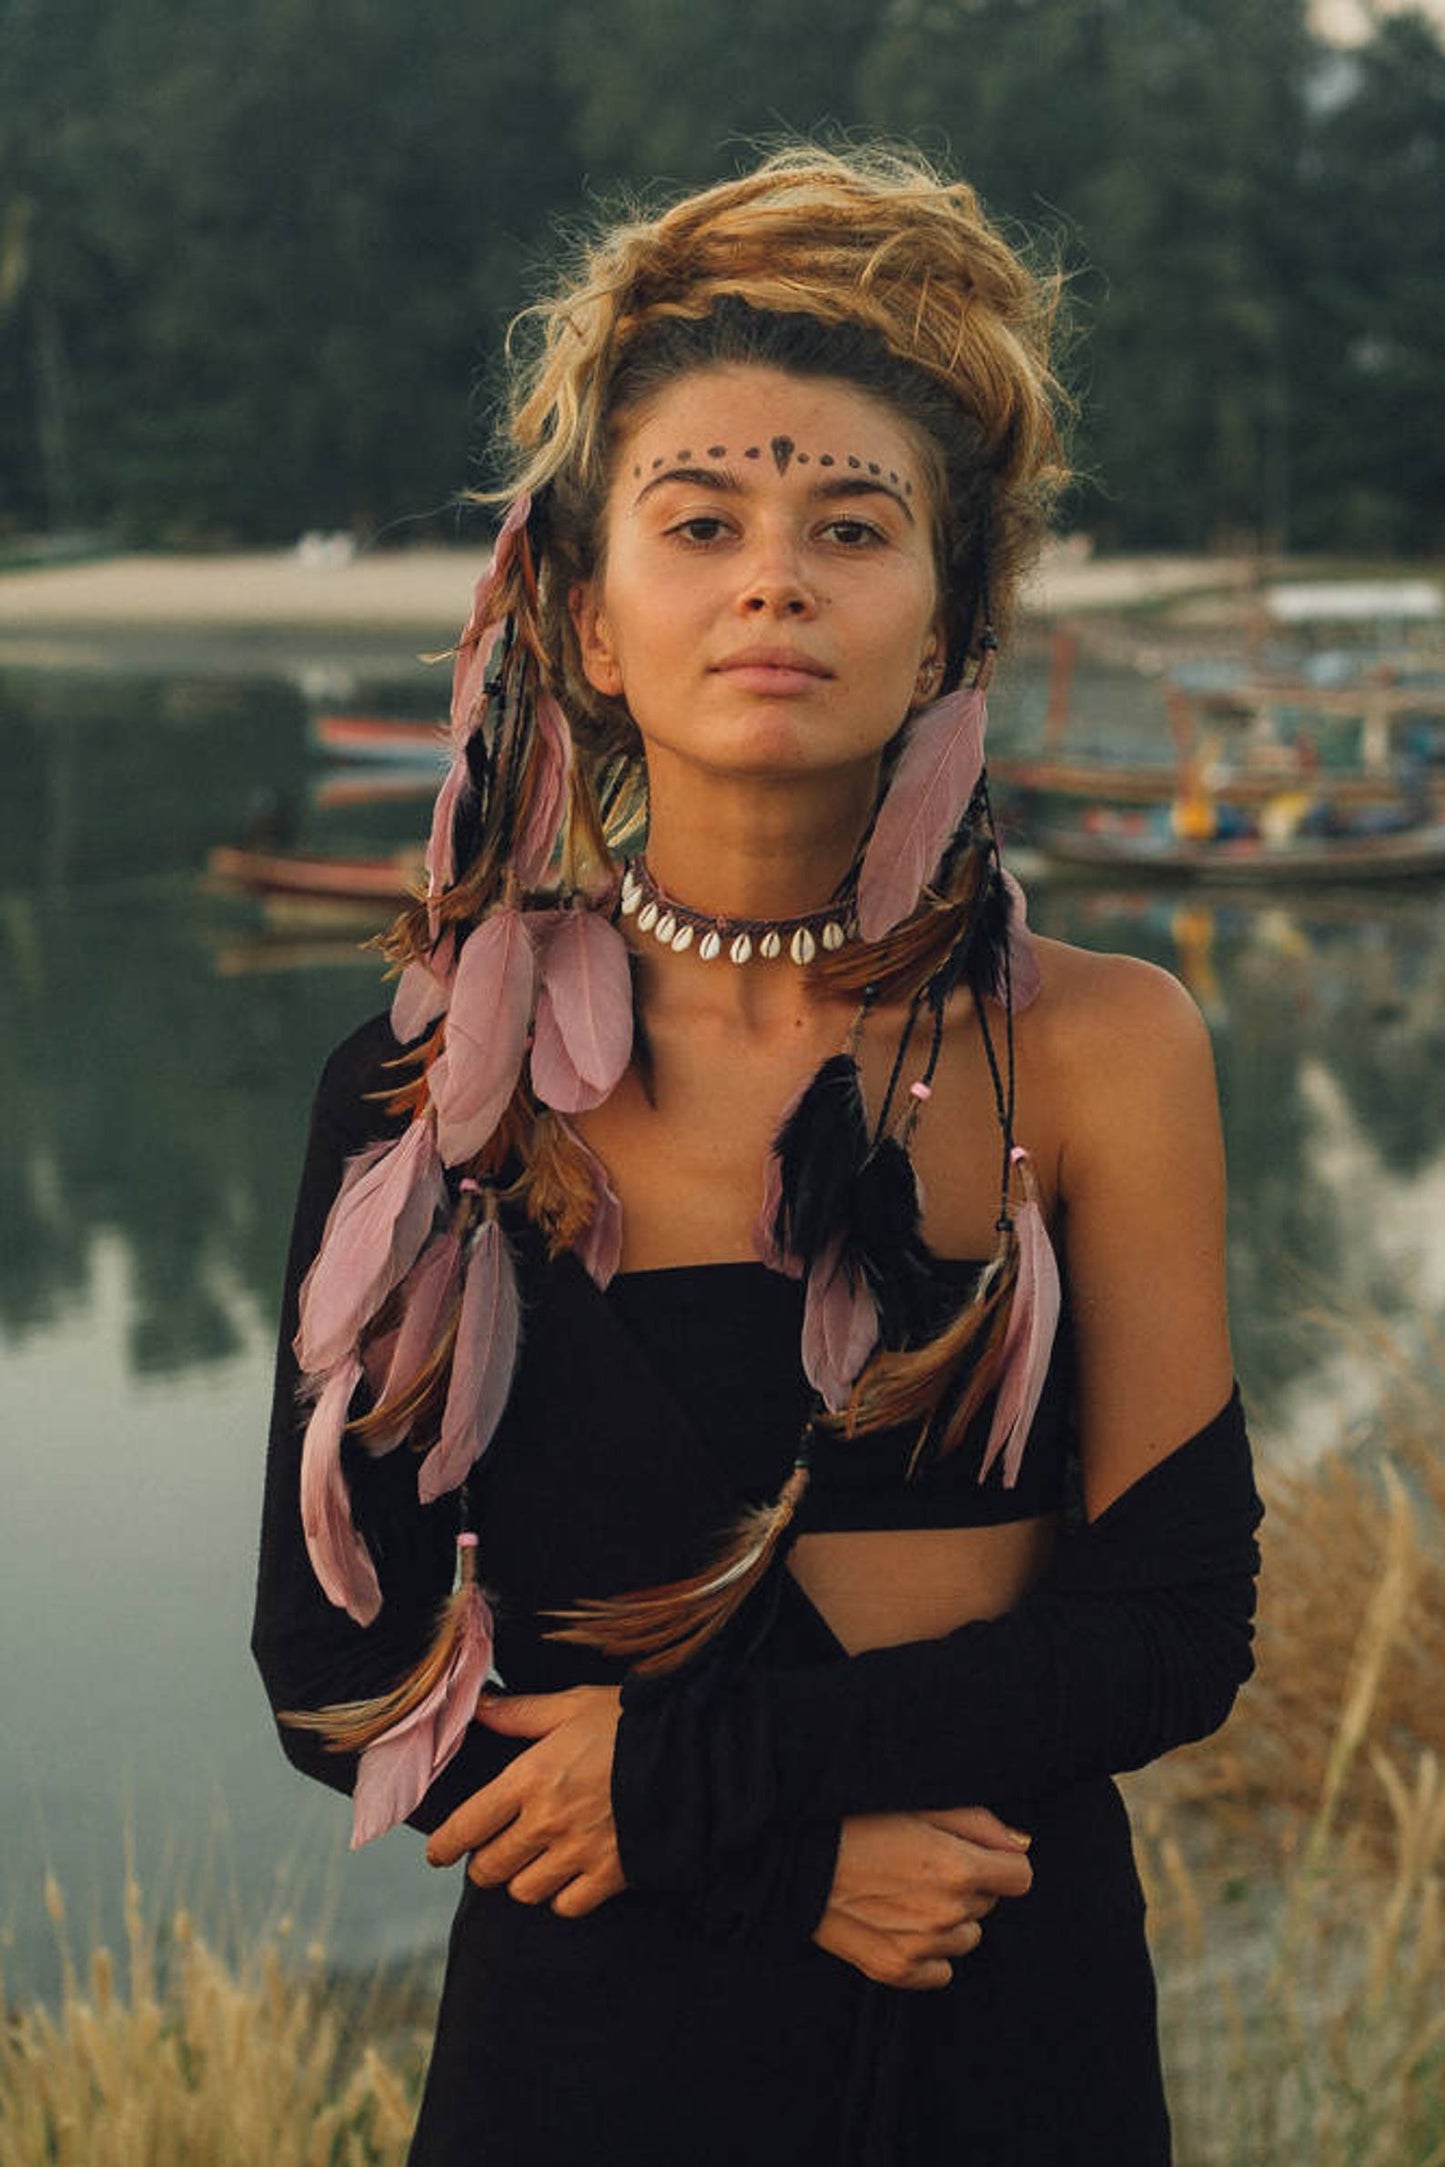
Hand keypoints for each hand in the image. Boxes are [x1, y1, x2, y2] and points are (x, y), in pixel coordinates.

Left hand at [426, 1686, 624, 1917]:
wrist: (690, 1749)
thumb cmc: (626, 1722)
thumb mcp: (570, 1706)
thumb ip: (519, 1714)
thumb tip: (477, 1707)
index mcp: (529, 1777)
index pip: (466, 1826)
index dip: (444, 1846)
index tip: (438, 1854)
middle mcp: (546, 1821)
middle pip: (490, 1868)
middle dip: (486, 1862)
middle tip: (496, 1851)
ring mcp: (578, 1851)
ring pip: (525, 1892)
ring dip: (524, 1880)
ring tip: (535, 1862)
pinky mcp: (610, 1874)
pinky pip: (568, 1906)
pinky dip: (563, 1898)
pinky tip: (569, 1876)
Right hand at [813, 1806, 1032, 1990]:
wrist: (793, 1860)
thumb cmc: (856, 1820)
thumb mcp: (920, 1804)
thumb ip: (979, 1823)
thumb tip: (1021, 1845)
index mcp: (959, 1868)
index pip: (1020, 1877)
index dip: (1000, 1862)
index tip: (976, 1854)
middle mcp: (947, 1914)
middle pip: (988, 1904)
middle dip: (968, 1885)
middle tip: (921, 1863)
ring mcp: (922, 1948)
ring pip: (966, 1937)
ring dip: (948, 1918)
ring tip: (904, 1891)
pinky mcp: (896, 1972)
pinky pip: (941, 1971)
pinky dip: (928, 1952)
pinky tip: (898, 1922)